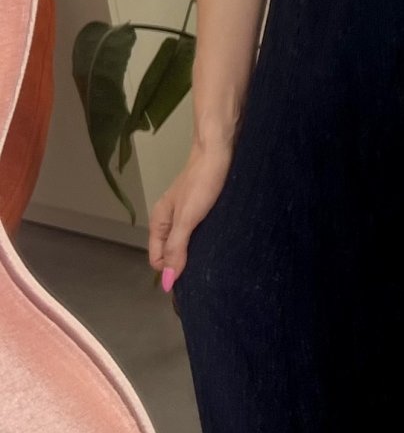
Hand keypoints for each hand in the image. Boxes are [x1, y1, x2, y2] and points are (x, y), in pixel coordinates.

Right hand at [148, 138, 232, 289]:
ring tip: (213, 258)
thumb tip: (167, 280)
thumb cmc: (201, 183)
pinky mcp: (200, 208)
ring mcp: (184, 213)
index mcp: (159, 222)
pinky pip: (197, 231)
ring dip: (195, 251)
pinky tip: (216, 242)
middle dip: (183, 263)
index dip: (170, 270)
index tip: (191, 277)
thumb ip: (176, 248)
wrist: (217, 152)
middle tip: (205, 270)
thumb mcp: (187, 219)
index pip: (157, 259)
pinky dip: (204, 240)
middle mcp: (168, 219)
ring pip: (185, 242)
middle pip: (170, 252)